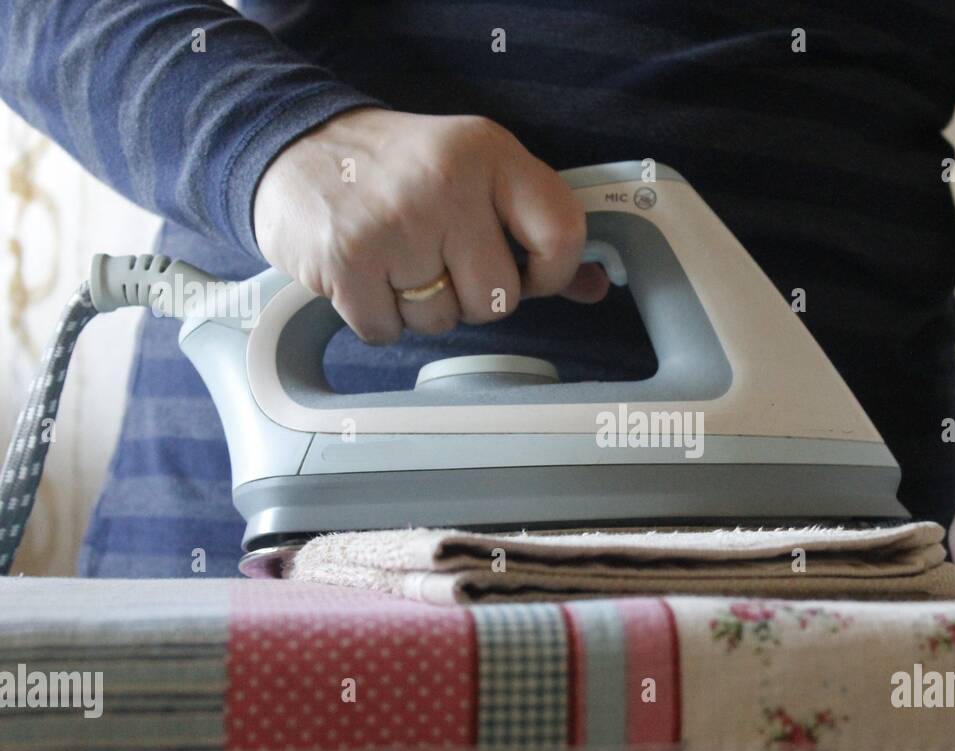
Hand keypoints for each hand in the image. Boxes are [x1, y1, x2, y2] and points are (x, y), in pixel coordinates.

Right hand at [252, 108, 608, 342]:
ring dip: (420, 308)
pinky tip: (365, 276)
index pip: (563, 231)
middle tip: (438, 262)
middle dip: (470, 296)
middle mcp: (447, 182)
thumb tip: (593, 284)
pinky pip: (388, 332)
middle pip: (499, 298)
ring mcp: (395, 222)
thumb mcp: (473, 173)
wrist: (292, 144)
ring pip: (443, 321)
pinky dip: (376, 318)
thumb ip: (535, 230)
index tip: (529, 275)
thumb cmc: (395, 168)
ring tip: (396, 262)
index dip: (553, 273)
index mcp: (490, 153)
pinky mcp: (347, 260)